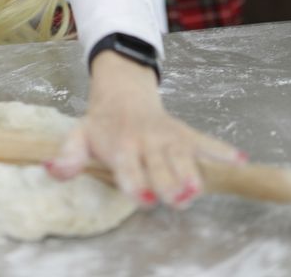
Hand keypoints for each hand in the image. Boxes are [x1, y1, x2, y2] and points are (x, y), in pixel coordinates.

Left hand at [45, 50, 247, 209]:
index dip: (136, 183)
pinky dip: (223, 150)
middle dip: (169, 184)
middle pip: (162, 168)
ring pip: (186, 158)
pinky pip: (207, 141)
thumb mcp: (79, 135)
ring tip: (196, 188)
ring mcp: (169, 137)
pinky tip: (240, 161)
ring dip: (193, 173)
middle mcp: (147, 142)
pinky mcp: (186, 134)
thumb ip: (68, 156)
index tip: (144, 198)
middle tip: (176, 198)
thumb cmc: (102, 124)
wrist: (123, 91)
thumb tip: (50, 170)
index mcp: (122, 146)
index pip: (129, 168)